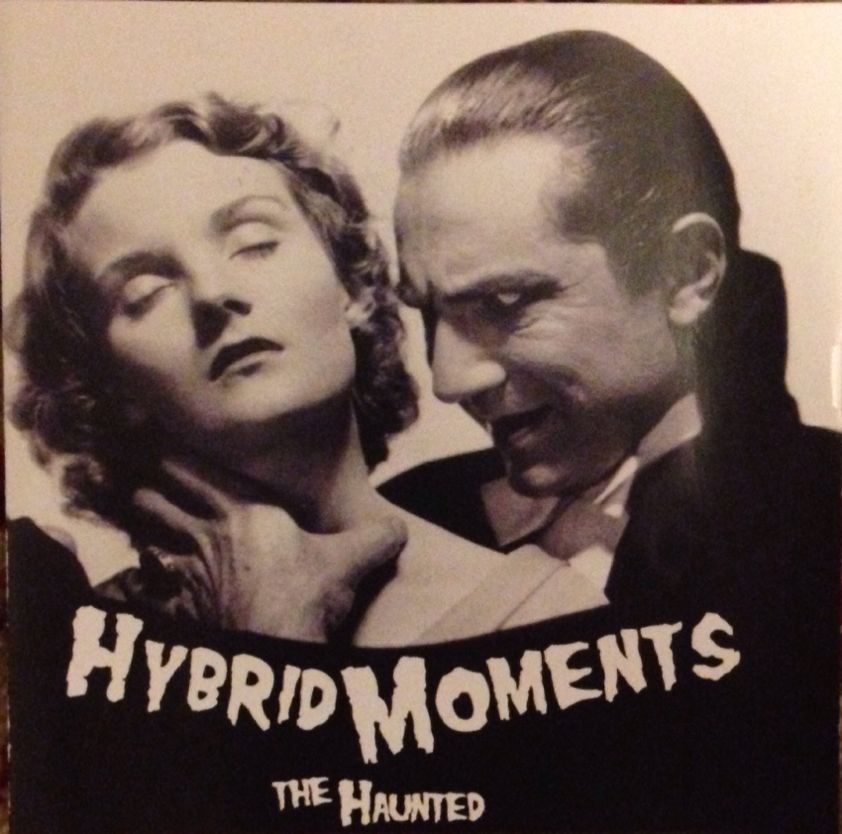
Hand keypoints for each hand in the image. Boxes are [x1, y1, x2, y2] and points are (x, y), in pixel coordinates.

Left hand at [133, 458, 406, 640]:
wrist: (275, 648)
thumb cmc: (307, 595)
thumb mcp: (350, 562)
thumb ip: (376, 539)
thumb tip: (400, 528)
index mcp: (245, 513)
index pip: (194, 472)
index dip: (171, 456)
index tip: (157, 443)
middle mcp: (208, 535)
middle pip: (155, 501)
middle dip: (148, 491)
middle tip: (144, 484)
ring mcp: (189, 572)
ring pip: (147, 539)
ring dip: (145, 531)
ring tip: (146, 529)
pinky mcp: (183, 608)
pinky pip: (153, 591)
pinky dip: (149, 587)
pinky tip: (149, 589)